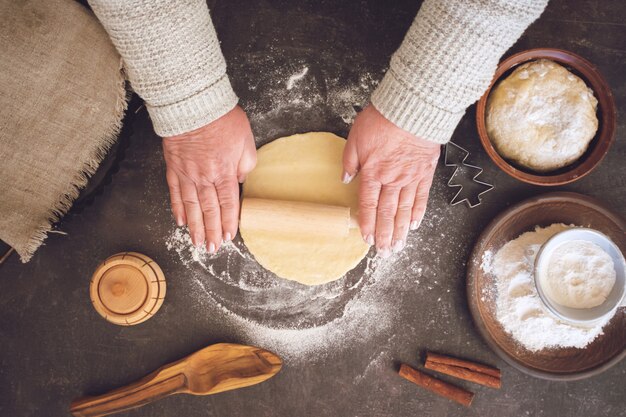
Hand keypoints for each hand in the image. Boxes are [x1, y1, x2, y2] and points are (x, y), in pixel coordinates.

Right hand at [163, 106, 255, 251]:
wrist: (192, 104)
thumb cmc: (222, 119)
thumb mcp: (246, 141)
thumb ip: (246, 165)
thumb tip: (240, 179)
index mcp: (224, 172)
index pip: (228, 204)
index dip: (229, 222)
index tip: (230, 236)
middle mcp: (204, 178)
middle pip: (209, 211)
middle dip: (212, 232)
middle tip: (213, 249)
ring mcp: (186, 174)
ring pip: (190, 207)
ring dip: (195, 227)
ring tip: (197, 243)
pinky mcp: (173, 167)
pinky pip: (175, 193)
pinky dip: (177, 209)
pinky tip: (180, 220)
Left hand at [343, 105, 439, 257]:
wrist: (412, 108)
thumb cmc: (382, 119)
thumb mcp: (356, 137)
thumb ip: (349, 161)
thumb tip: (345, 179)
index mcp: (373, 172)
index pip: (368, 204)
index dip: (367, 224)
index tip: (366, 239)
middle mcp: (392, 179)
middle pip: (387, 213)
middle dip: (385, 235)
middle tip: (384, 252)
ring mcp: (410, 177)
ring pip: (404, 209)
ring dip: (401, 230)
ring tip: (399, 246)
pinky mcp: (425, 172)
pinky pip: (421, 197)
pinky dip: (418, 212)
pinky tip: (414, 225)